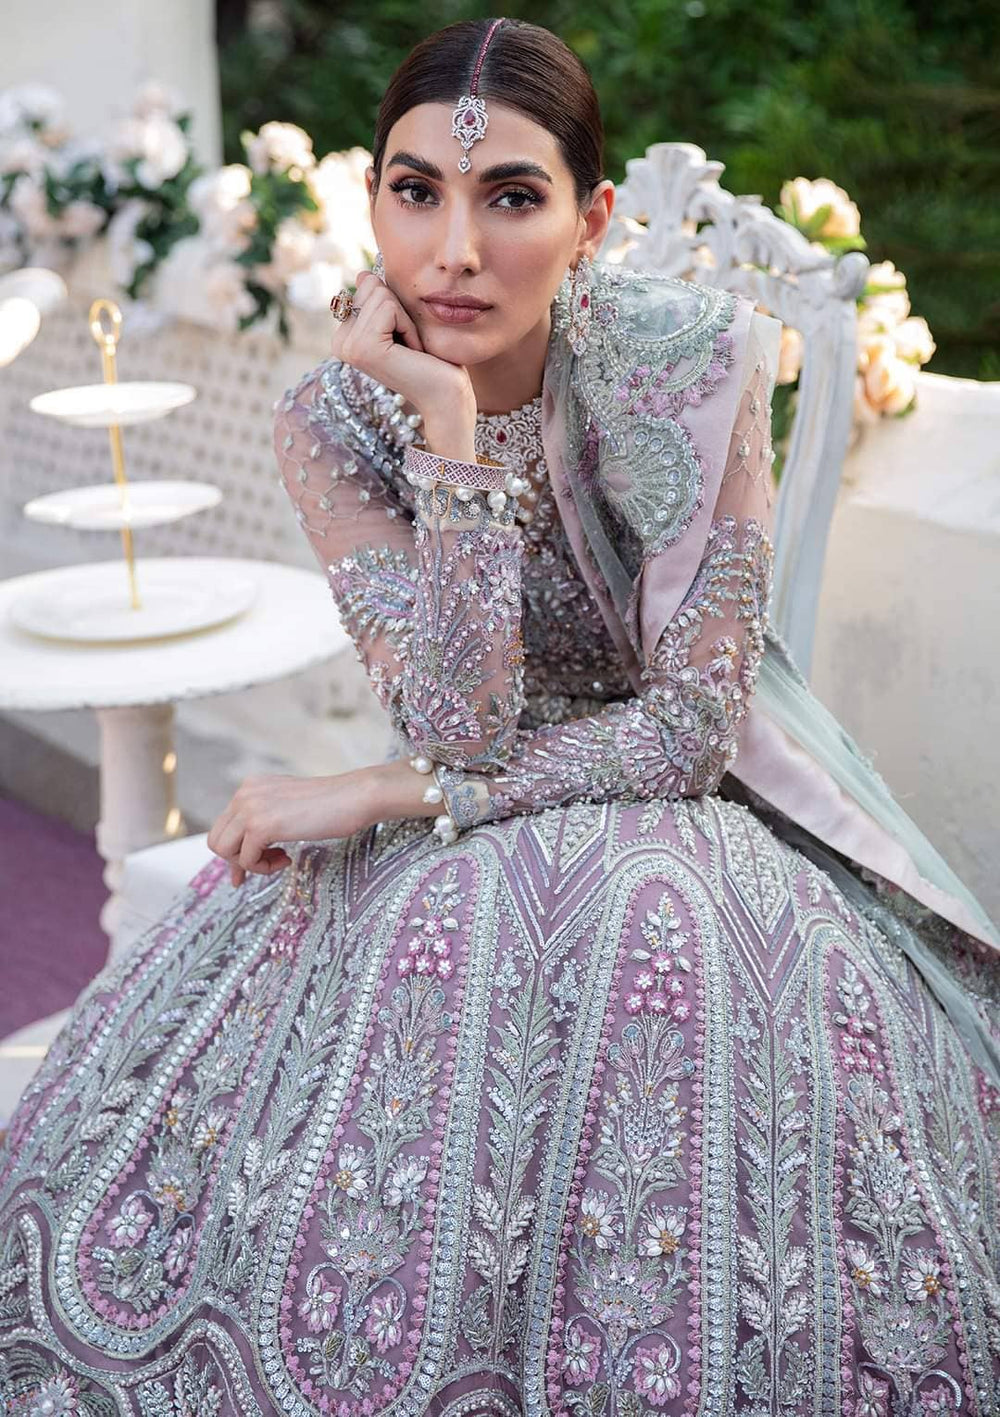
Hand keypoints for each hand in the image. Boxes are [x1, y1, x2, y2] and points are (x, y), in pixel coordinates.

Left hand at [206, 769, 380, 887]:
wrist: (354, 797)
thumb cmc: (331, 805)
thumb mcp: (288, 807)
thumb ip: (265, 820)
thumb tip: (244, 853)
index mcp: (250, 786)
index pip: (224, 825)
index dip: (234, 852)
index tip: (244, 872)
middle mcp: (244, 793)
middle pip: (217, 840)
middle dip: (237, 860)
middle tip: (265, 867)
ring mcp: (250, 808)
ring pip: (225, 851)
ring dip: (252, 865)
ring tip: (281, 859)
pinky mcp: (261, 825)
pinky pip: (246, 860)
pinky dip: (265, 868)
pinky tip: (288, 858)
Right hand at [333, 268, 477, 443]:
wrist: (446, 396)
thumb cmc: (431, 361)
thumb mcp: (402, 323)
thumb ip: (380, 299)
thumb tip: (363, 275)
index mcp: (345, 336)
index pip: (367, 286)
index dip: (395, 307)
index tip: (402, 340)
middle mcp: (339, 343)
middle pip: (371, 286)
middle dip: (399, 311)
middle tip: (407, 345)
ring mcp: (349, 347)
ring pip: (381, 294)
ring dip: (406, 320)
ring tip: (410, 349)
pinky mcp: (364, 348)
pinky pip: (390, 308)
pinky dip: (409, 326)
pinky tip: (412, 352)